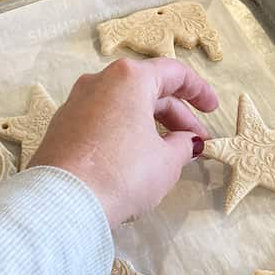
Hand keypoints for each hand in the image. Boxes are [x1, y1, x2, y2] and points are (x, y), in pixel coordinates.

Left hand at [28, 58, 218, 227]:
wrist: (63, 202)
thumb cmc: (122, 174)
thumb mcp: (166, 162)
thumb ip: (183, 145)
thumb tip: (188, 141)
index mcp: (129, 78)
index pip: (173, 73)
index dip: (199, 90)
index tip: (212, 109)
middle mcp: (99, 82)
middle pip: (147, 90)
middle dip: (176, 114)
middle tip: (196, 141)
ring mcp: (76, 103)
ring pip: (123, 106)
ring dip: (150, 124)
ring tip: (168, 152)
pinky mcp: (62, 127)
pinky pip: (103, 121)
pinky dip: (125, 132)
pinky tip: (135, 157)